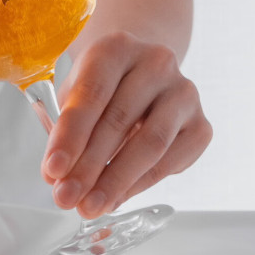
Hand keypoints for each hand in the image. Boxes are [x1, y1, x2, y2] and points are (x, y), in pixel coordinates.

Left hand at [41, 31, 211, 218]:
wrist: (145, 74)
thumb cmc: (103, 87)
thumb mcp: (76, 95)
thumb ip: (65, 132)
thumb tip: (57, 177)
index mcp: (117, 48)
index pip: (91, 94)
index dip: (70, 136)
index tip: (52, 170)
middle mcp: (156, 63)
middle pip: (119, 121)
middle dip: (88, 167)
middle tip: (65, 197)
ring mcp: (184, 92)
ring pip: (150, 145)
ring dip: (115, 182)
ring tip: (90, 207)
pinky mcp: (201, 124)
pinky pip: (170, 162)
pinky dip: (139, 185)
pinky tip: (115, 198)